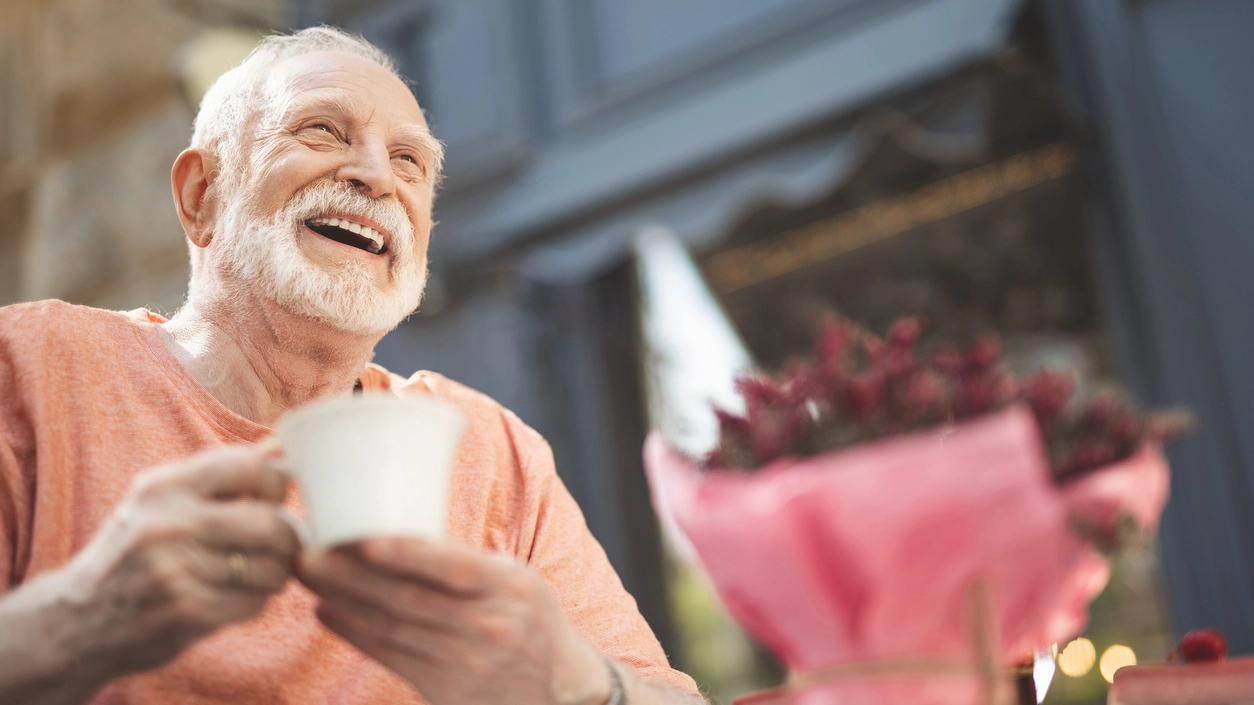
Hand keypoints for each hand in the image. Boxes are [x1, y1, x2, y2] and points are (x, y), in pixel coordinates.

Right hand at [0, 443, 299, 702]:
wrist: (75, 621)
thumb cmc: (133, 553)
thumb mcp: (159, 502)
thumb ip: (218, 476)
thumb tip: (278, 447)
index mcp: (164, 486)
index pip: (251, 466)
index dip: (277, 484)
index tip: (273, 500)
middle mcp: (168, 524)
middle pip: (271, 523)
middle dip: (286, 538)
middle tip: (278, 546)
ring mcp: (176, 570)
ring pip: (269, 568)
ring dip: (272, 575)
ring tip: (251, 574)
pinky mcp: (185, 612)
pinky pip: (254, 602)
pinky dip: (253, 602)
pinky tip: (230, 599)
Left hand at [298, 538, 611, 704]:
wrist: (560, 692)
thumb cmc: (532, 621)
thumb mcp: (518, 581)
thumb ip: (467, 564)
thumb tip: (398, 530)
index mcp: (511, 587)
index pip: (454, 567)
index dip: (406, 553)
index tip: (361, 538)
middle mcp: (491, 626)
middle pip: (410, 599)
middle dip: (352, 576)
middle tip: (309, 554)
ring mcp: (468, 663)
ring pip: (393, 628)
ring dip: (343, 602)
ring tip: (309, 578)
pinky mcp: (447, 690)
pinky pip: (392, 657)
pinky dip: (356, 634)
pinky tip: (329, 613)